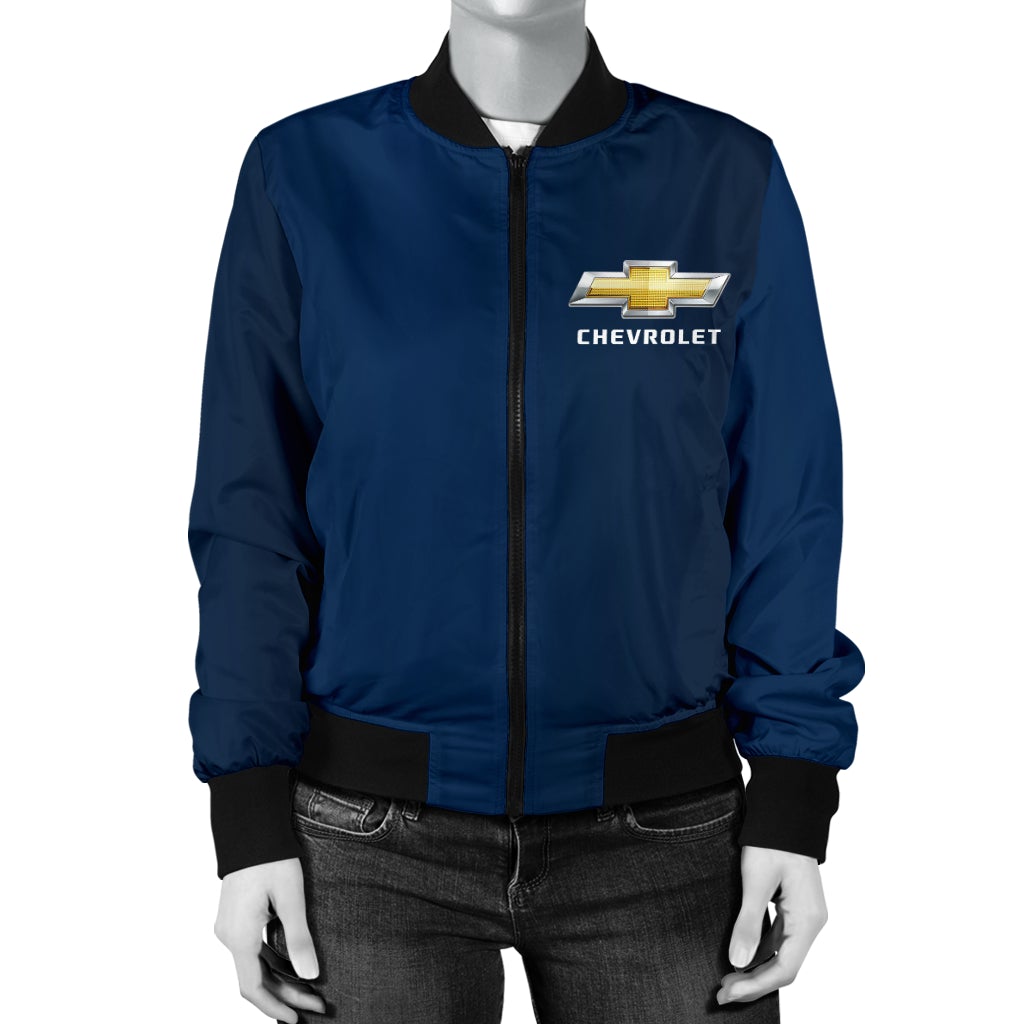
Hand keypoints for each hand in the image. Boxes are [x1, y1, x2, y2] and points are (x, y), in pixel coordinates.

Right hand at [214, 857, 326, 1022]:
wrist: (250, 827)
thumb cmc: (271, 857)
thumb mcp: (291, 897)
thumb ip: (298, 938)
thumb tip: (311, 975)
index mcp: (239, 936)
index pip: (253, 988)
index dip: (275, 1008)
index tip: (297, 1020)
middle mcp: (229, 935)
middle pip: (256, 978)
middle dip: (287, 994)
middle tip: (318, 1004)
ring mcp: (229, 926)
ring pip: (254, 964)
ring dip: (280, 979)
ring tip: (311, 989)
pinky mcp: (235, 916)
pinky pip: (252, 949)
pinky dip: (271, 962)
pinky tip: (292, 966)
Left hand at [716, 845, 827, 1004]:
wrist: (785, 811)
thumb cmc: (772, 840)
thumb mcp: (756, 880)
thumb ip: (748, 922)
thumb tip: (738, 962)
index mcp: (807, 920)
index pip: (784, 969)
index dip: (755, 986)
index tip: (727, 992)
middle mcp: (810, 922)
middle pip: (784, 966)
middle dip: (753, 982)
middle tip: (722, 991)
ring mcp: (803, 915)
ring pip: (781, 954)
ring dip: (756, 968)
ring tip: (727, 977)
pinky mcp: (793, 907)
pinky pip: (779, 938)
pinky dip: (760, 950)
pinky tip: (741, 953)